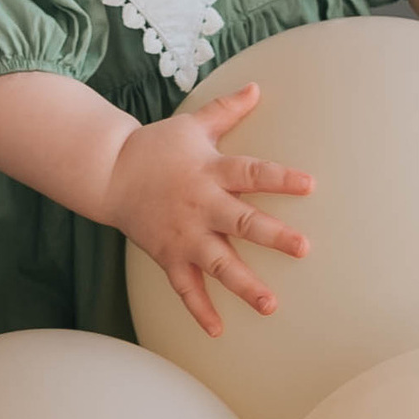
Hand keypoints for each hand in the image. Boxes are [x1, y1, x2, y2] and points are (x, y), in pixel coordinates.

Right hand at [102, 81, 314, 336]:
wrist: (108, 173)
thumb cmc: (157, 147)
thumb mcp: (192, 125)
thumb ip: (227, 110)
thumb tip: (257, 87)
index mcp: (211, 171)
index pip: (252, 173)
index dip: (280, 178)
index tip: (310, 184)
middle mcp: (201, 205)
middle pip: (241, 222)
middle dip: (273, 236)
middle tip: (303, 248)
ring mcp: (184, 235)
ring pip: (218, 264)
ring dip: (245, 285)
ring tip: (271, 306)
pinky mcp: (168, 256)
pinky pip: (186, 288)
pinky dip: (200, 310)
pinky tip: (219, 331)